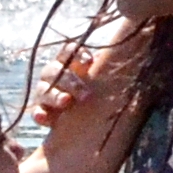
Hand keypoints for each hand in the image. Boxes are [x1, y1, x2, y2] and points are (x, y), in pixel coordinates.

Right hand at [30, 32, 127, 166]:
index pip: (68, 51)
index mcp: (69, 63)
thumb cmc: (96, 93)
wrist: (82, 122)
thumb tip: (136, 50)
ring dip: (55, 96)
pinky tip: (44, 119)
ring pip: (44, 90)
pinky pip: (36, 112)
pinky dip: (39, 114)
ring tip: (67, 102)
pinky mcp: (42, 112)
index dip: (76, 54)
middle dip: (71, 81)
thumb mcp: (102, 80)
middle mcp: (54, 75)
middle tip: (86, 94)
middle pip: (55, 71)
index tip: (89, 62)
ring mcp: (45, 93)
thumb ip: (109, 68)